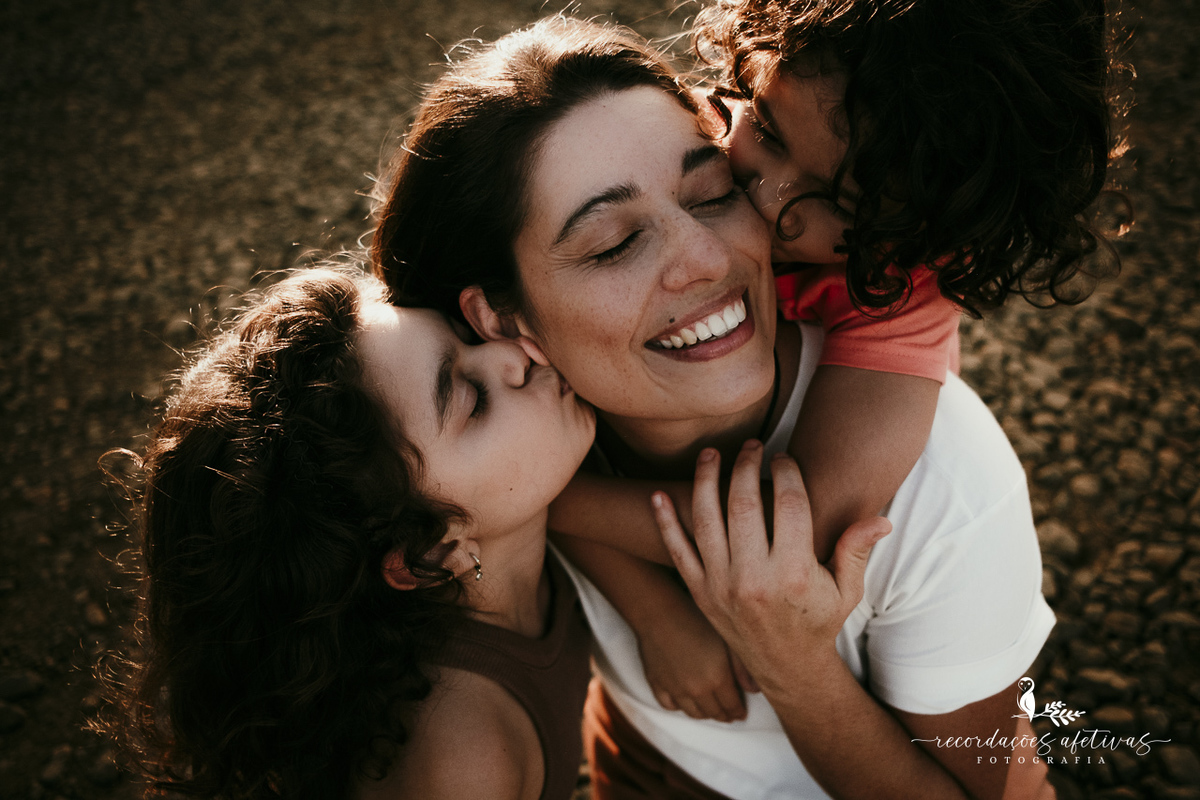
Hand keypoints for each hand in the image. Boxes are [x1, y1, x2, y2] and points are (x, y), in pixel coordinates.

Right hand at [635, 592, 747, 721]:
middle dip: (724, 715)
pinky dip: (679, 708)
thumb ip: (743, 666)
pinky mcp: (657, 684)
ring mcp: (675, 690)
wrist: (658, 611)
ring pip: (693, 713)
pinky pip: (670, 706)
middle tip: (729, 714)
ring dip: (704, 714)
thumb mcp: (727, 637)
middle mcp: (697, 690)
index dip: (738, 712)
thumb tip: (754, 690)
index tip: (742, 714)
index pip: (732, 706)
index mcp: (717, 678)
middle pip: (714, 713)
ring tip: (710, 709)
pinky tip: (685, 702)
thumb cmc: (695, 617)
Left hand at [653, 440, 890, 695]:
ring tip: (711, 453)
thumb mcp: (846, 590)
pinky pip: (677, 551)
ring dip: (705, 480)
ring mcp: (721, 585)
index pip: (790, 505)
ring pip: (706, 520)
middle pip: (744, 503)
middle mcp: (754, 578)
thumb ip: (856, 550)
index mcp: (794, 574)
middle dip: (746, 466)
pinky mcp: (700, 592)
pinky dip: (665, 522)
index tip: (784, 457)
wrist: (784, 668)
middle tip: (751, 445)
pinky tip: (658, 495)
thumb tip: (882, 518)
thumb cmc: (818, 621)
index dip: (787, 473)